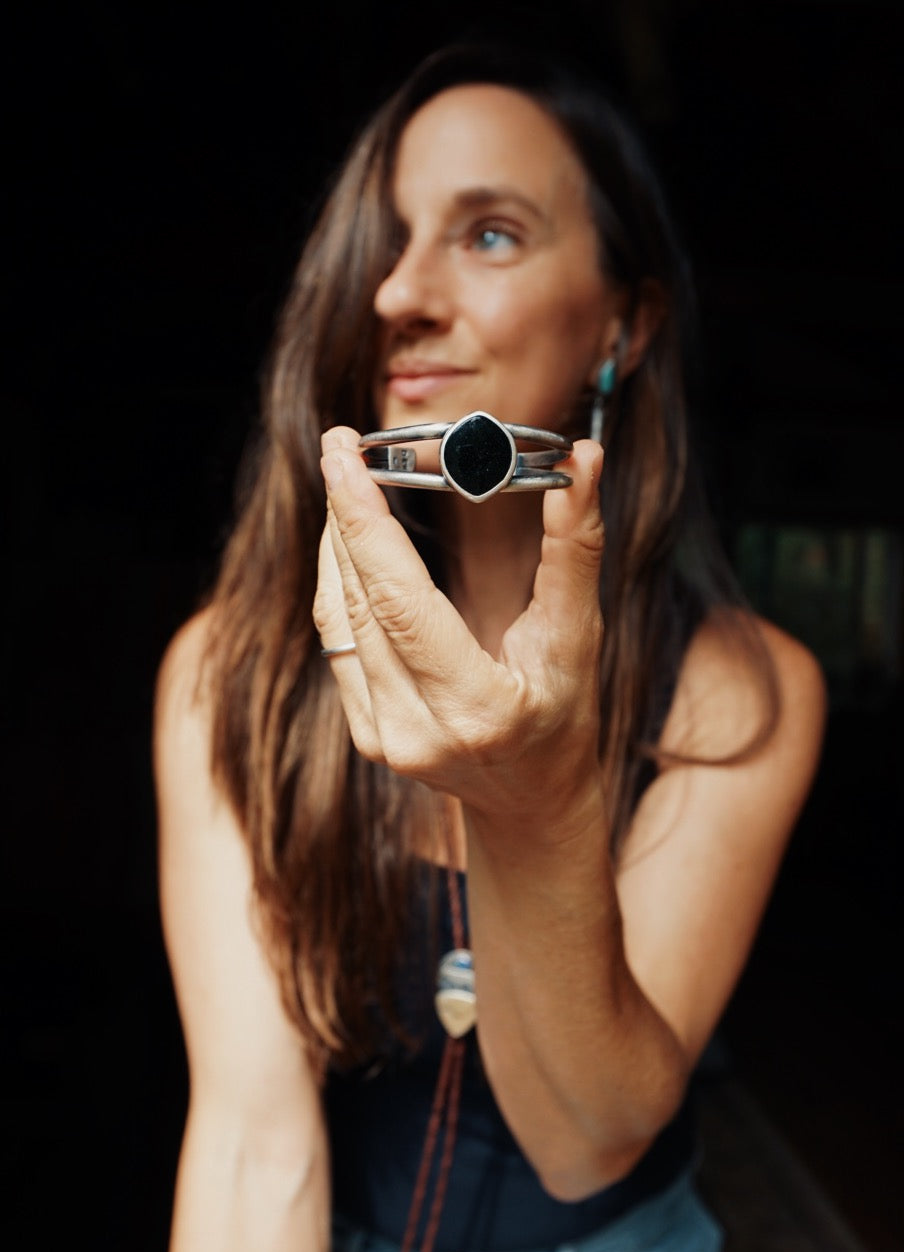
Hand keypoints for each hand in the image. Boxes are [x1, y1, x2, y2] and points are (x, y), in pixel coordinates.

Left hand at [313, 426, 605, 822]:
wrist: (532, 802)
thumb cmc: (565, 716)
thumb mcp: (579, 637)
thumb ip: (575, 548)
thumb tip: (586, 459)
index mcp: (473, 707)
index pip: (399, 601)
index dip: (364, 522)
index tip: (341, 456)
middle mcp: (415, 729)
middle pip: (358, 600)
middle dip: (344, 514)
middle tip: (341, 447)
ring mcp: (382, 737)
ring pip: (337, 617)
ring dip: (336, 543)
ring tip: (345, 482)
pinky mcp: (365, 735)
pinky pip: (337, 641)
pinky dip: (340, 584)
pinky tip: (351, 544)